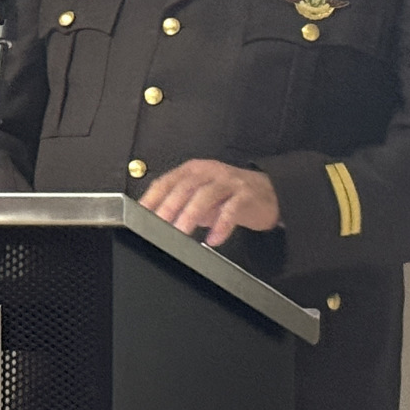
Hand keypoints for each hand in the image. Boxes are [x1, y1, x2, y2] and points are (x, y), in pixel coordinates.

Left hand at [140, 160, 279, 247]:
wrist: (270, 193)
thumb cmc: (229, 196)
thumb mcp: (200, 197)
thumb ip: (179, 205)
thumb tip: (152, 221)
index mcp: (193, 170)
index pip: (166, 181)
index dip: (151, 198)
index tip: (139, 215)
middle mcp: (209, 172)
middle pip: (184, 187)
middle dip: (168, 207)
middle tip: (157, 226)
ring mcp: (229, 182)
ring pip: (205, 195)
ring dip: (190, 215)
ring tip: (181, 233)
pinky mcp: (246, 195)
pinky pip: (232, 209)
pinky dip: (221, 225)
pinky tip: (214, 239)